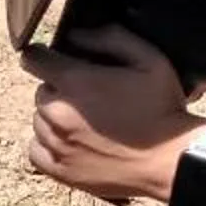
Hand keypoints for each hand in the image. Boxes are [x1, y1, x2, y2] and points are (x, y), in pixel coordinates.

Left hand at [21, 27, 203, 205]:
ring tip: (85, 122)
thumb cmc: (163, 109)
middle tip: (86, 95)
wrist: (171, 161)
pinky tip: (70, 142)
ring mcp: (56, 144)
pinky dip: (48, 145)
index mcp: (75, 81)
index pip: (34, 59)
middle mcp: (58, 112)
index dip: (43, 56)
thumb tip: (77, 35)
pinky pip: (36, 151)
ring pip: (38, 121)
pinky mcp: (60, 170)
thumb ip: (111, 38)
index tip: (53, 60)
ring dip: (54, 117)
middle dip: (58, 88)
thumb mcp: (148, 59)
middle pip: (41, 91)